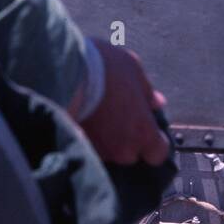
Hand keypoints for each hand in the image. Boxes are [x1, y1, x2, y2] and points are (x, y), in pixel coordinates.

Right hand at [79, 39, 171, 166]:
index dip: (155, 144)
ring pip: (109, 151)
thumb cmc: (107, 69)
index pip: (158, 154)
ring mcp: (99, 151)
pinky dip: (90, 136)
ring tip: (100, 115)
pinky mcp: (78, 146)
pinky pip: (90, 146)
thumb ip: (148, 93)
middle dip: (128, 140)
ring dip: (108, 138)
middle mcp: (123, 149)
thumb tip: (157, 104)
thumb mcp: (134, 71)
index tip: (150, 132)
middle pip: (131, 154)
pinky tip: (86, 118)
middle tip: (121, 118)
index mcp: (143, 132)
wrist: (66, 71)